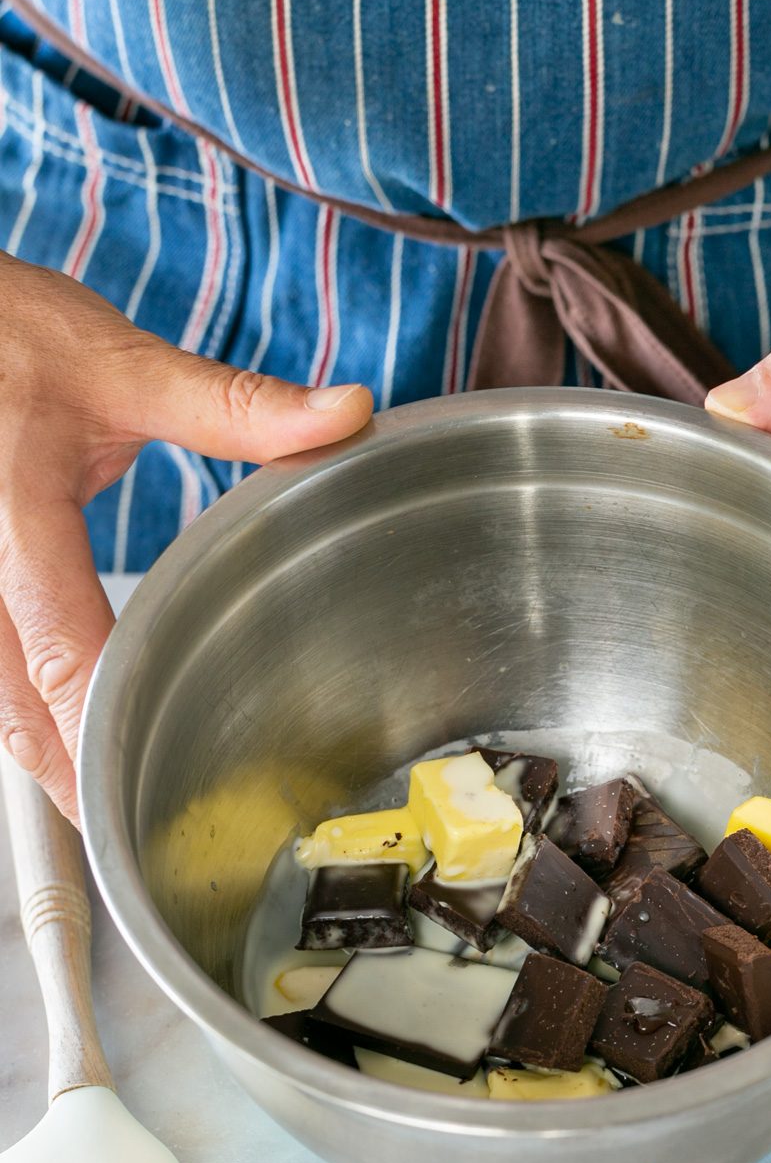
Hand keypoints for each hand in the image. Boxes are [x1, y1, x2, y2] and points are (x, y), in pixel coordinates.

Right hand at [0, 252, 373, 822]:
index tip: (138, 769)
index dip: (98, 712)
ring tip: (98, 802)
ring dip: (37, 749)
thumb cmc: (11, 335)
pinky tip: (55, 735)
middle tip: (123, 827)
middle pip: (6, 694)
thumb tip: (345, 414)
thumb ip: (234, 406)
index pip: (57, 633)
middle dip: (65, 770)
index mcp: (13, 504)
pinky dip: (13, 708)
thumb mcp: (123, 362)